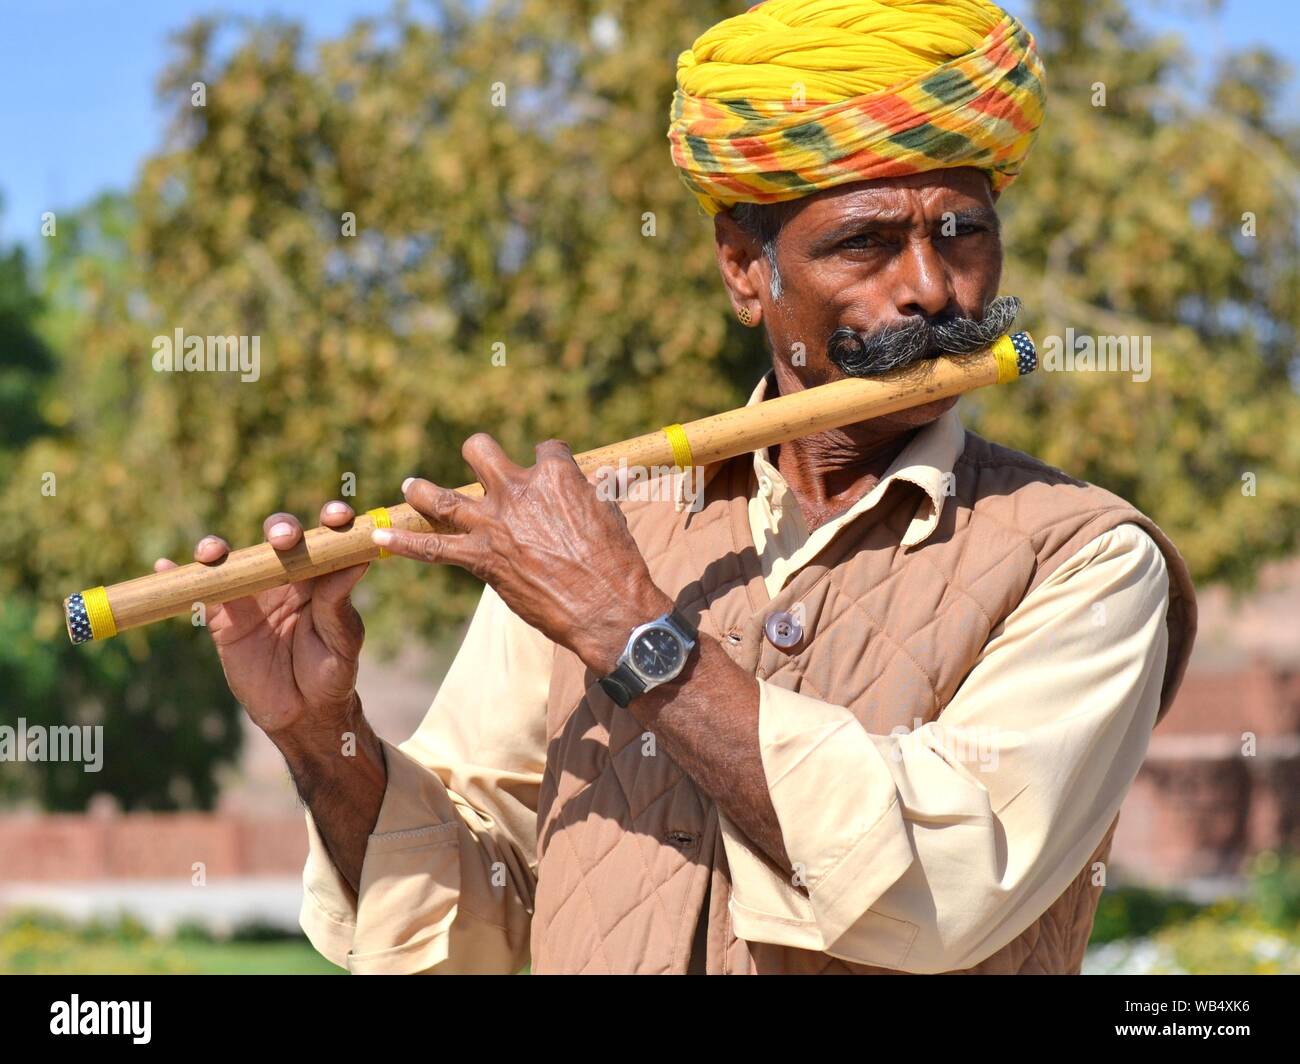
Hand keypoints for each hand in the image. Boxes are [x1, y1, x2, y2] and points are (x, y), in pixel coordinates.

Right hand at [154, 501, 368, 735]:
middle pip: (277, 536)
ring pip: (232, 557)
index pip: (326, 538)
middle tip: (282, 539)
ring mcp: (252, 593)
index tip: (336, 516)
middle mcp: (286, 575)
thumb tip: (360, 559)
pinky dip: (179, 577)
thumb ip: (339, 601)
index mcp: (321, 575)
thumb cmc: (331, 671)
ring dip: (217, 546)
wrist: (302, 712)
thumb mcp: (342, 638)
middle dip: (279, 528)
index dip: (331, 518)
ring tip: (211, 552)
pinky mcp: (224, 616)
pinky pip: (201, 591)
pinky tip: (165, 566)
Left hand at [372, 434, 671, 672]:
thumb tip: (610, 476)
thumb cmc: (618, 564)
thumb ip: (598, 493)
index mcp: (556, 475)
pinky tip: (380, 538)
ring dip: (424, 491)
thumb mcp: (612, 516)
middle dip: (477, 455)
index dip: (546, 460)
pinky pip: (433, 548)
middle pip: (480, 451)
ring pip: (443, 496)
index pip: (544, 449)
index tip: (548, 473)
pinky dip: (404, 543)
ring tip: (413, 487)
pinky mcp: (482, 559)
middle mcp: (519, 490)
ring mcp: (496, 524)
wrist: (607, 609)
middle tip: (478, 469)